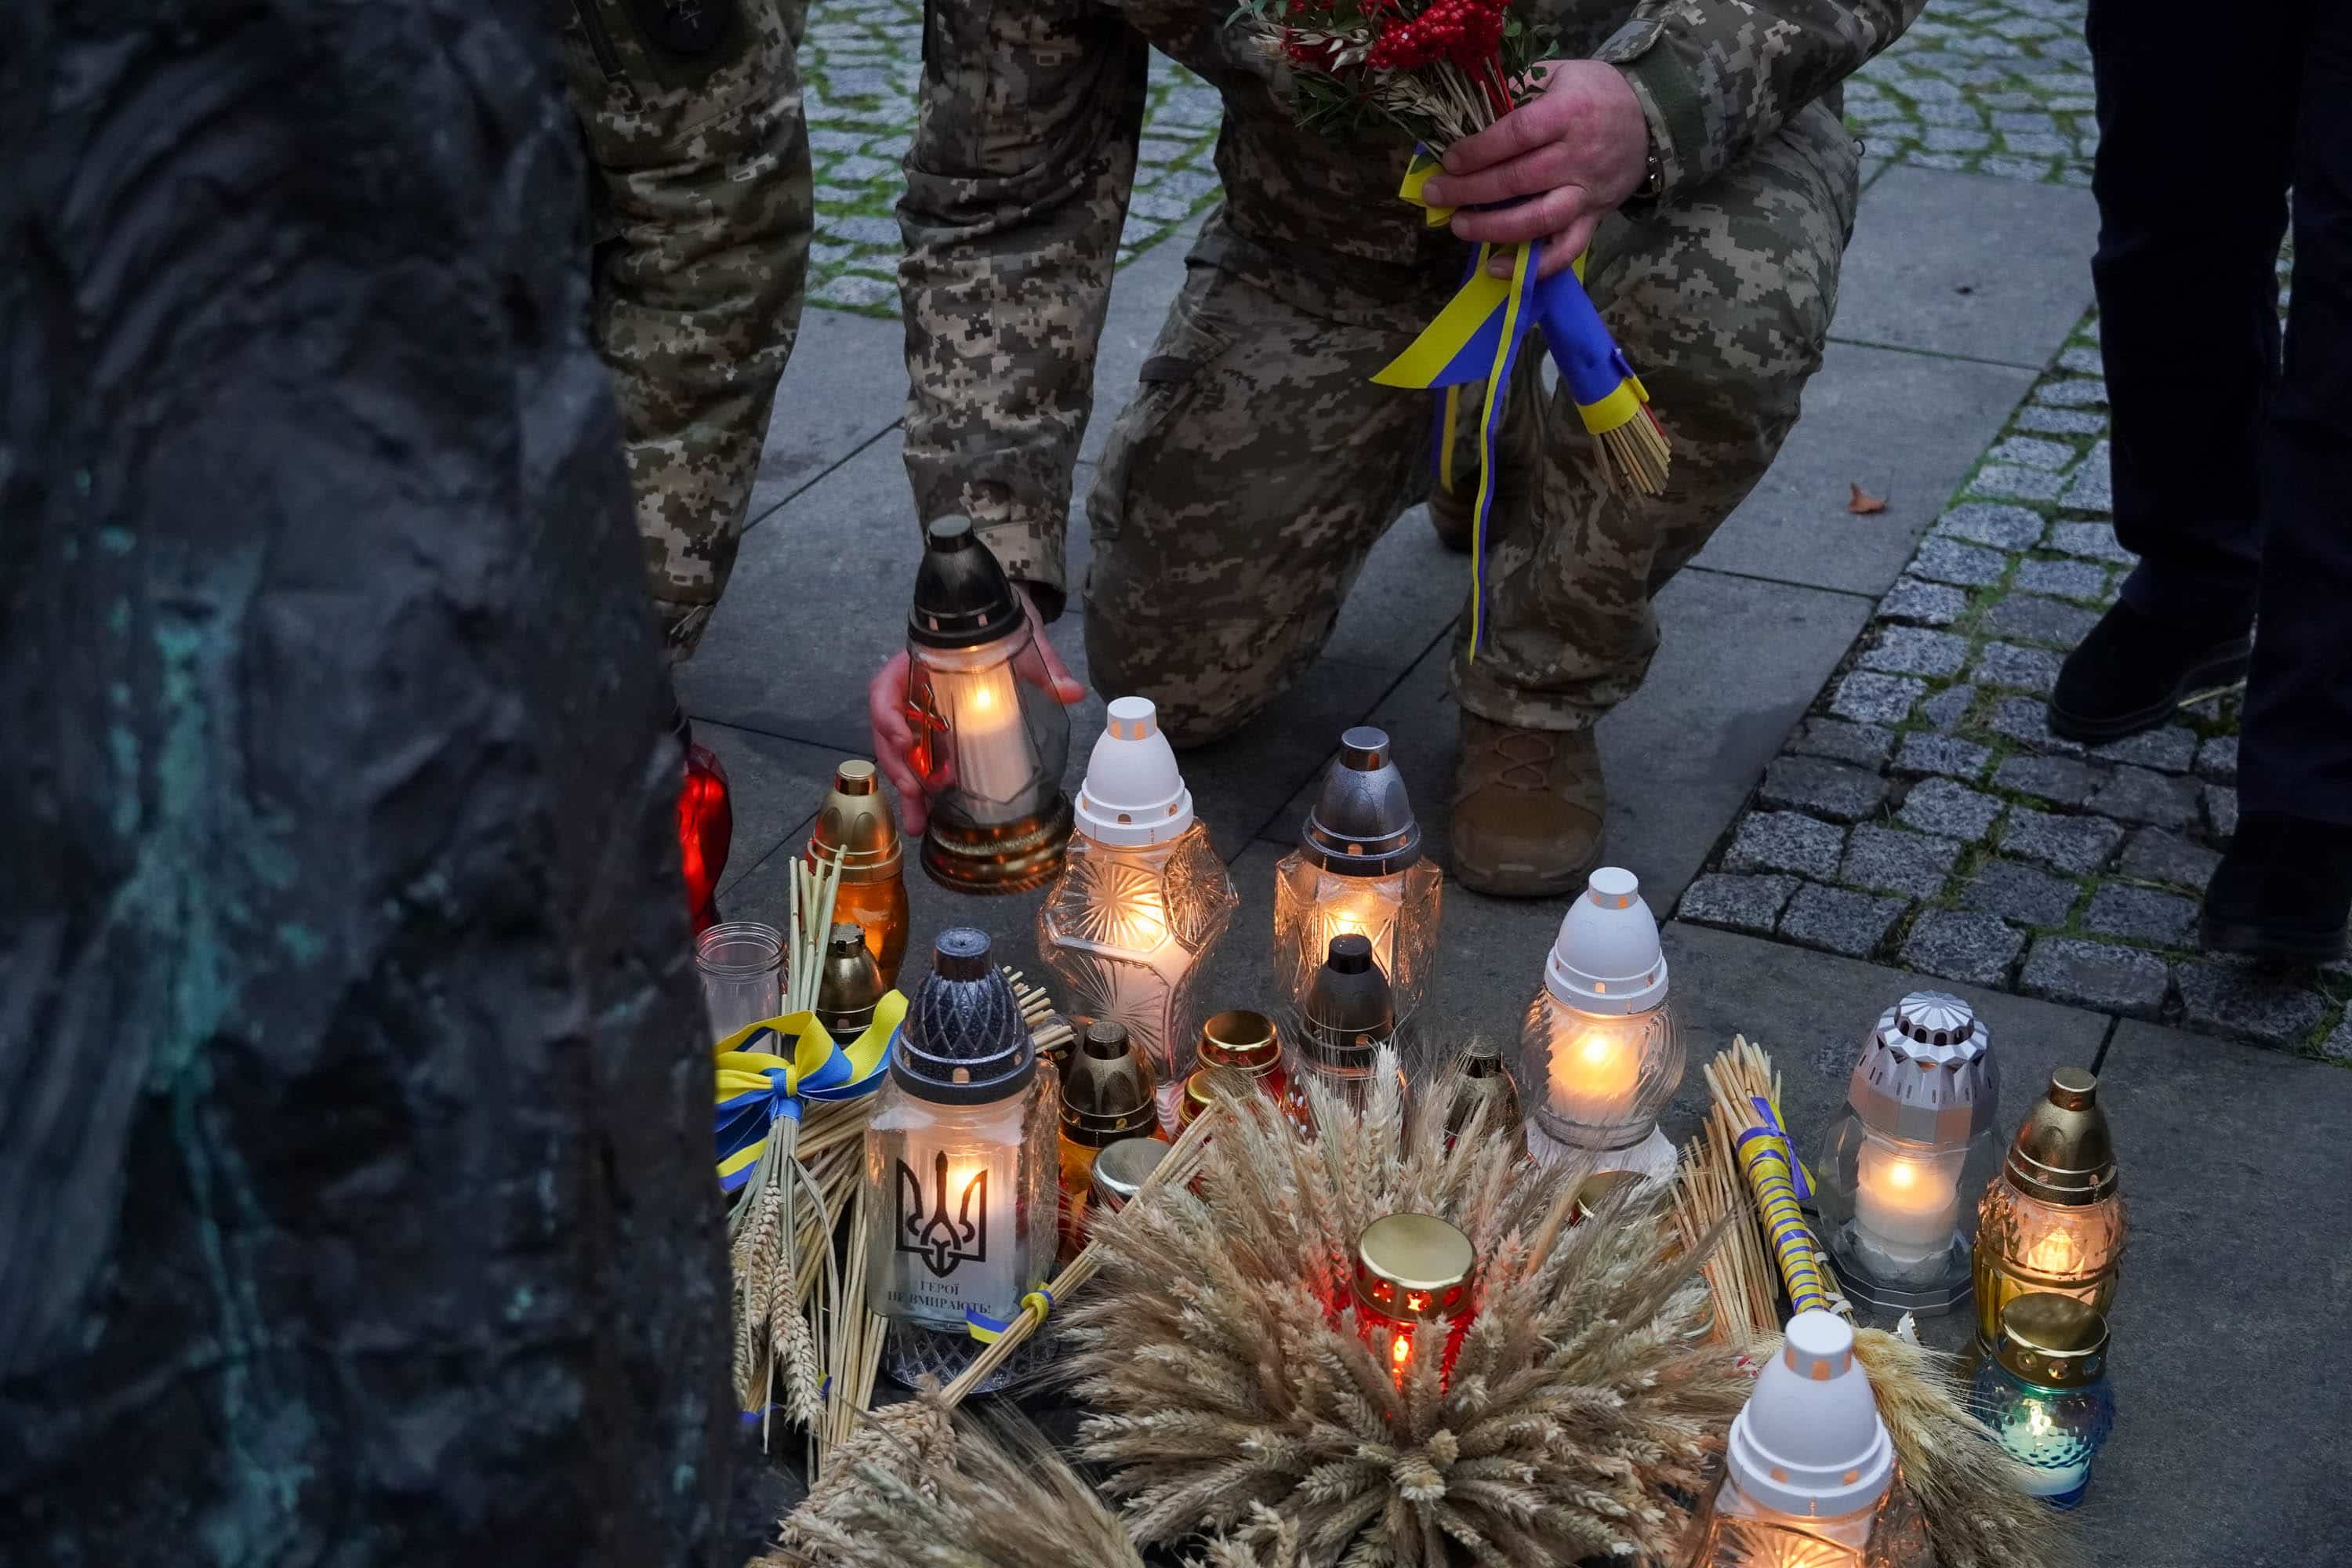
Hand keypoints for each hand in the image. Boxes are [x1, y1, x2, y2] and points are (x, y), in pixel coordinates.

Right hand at [868, 586, 1084, 835]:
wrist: (1004, 619)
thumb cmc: (1002, 624)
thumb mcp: (1023, 640)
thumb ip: (1044, 665)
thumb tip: (1072, 691)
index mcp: (920, 663)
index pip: (886, 688)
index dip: (887, 716)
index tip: (902, 739)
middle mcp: (913, 690)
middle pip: (889, 731)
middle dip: (899, 768)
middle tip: (914, 797)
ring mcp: (922, 714)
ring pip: (901, 753)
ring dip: (908, 789)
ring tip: (919, 823)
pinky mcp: (936, 733)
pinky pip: (921, 760)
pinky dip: (925, 788)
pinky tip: (933, 813)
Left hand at [1418, 61, 1649, 280]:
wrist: (1650, 119)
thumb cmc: (1593, 93)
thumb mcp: (1558, 73)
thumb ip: (1515, 90)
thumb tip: (1464, 114)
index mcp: (1568, 112)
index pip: (1517, 135)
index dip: (1479, 150)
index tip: (1449, 160)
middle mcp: (1579, 155)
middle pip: (1519, 179)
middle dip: (1470, 191)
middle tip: (1435, 194)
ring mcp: (1587, 191)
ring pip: (1539, 219)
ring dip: (1494, 228)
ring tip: (1460, 226)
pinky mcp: (1594, 218)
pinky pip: (1565, 250)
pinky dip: (1532, 266)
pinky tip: (1498, 268)